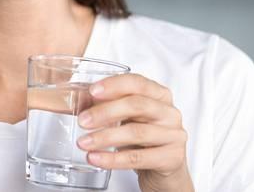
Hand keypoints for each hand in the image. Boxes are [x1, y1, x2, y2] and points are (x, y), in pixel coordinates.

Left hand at [76, 74, 193, 191]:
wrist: (164, 170)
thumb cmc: (143, 139)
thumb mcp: (127, 118)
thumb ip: (106, 106)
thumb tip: (79, 101)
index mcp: (159, 95)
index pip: (137, 82)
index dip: (114, 85)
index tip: (92, 91)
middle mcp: (169, 112)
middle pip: (137, 105)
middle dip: (105, 112)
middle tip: (83, 120)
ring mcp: (174, 135)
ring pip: (136, 132)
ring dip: (105, 137)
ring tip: (84, 142)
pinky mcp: (172, 158)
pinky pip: (138, 158)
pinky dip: (113, 159)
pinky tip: (96, 158)